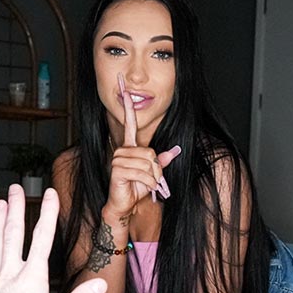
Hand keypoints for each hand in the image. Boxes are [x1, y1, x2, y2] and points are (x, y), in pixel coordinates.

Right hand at [106, 72, 181, 217]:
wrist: (124, 204)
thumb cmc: (136, 188)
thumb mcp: (153, 174)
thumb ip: (162, 161)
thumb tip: (175, 150)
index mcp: (129, 147)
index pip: (129, 123)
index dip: (127, 107)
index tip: (124, 89)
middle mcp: (122, 150)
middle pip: (150, 151)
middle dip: (157, 169)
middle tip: (155, 180)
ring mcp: (118, 160)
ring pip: (147, 163)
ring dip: (153, 177)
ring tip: (149, 184)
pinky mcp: (117, 170)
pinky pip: (142, 173)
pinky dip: (149, 183)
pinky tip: (145, 188)